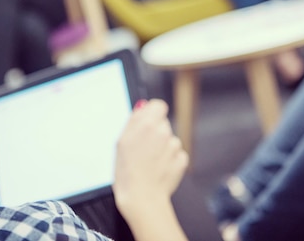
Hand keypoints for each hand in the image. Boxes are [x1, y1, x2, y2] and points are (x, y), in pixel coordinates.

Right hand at [113, 99, 188, 218]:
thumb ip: (134, 120)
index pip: (158, 105)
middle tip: (142, 149)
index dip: (152, 114)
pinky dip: (169, 160)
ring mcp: (174, 146)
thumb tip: (142, 106)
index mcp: (148, 124)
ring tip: (148, 162)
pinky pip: (176, 154)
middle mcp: (164, 132)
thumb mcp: (121, 141)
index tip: (146, 124)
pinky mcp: (182, 160)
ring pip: (169, 140)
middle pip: (163, 124)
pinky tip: (158, 169)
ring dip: (161, 148)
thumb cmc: (127, 172)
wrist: (141, 198)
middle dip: (154, 133)